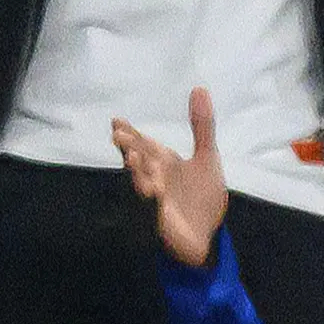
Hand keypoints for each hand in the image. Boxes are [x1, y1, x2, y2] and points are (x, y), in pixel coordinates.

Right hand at [113, 88, 229, 268]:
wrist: (206, 236)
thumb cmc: (201, 196)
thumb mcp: (206, 157)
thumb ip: (202, 126)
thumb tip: (199, 88)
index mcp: (163, 163)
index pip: (144, 145)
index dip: (130, 134)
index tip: (117, 121)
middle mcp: (156, 179)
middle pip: (140, 162)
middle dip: (130, 149)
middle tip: (118, 133)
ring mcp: (157, 201)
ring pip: (144, 184)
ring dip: (139, 172)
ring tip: (133, 156)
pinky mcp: (164, 221)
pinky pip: (156, 210)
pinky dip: (154, 200)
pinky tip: (153, 189)